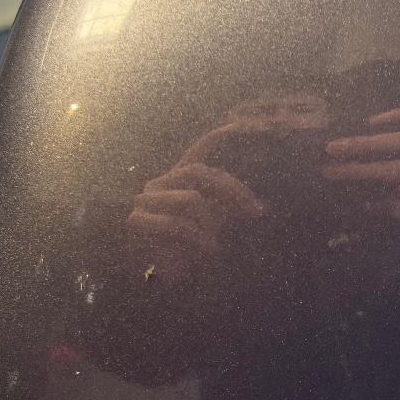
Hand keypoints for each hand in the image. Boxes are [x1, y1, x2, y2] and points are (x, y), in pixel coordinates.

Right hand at [125, 128, 264, 284]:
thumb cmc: (191, 244)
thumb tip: (262, 207)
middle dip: (230, 189)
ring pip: (189, 199)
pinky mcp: (137, 220)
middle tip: (253, 209)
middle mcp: (160, 183)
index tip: (235, 127)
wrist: (167, 272)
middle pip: (198, 171)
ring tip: (215, 244)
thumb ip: (231, 208)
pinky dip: (196, 237)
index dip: (213, 140)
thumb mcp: (215, 221)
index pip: (195, 154)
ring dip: (209, 224)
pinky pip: (175, 223)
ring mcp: (146, 199)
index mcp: (178, 179)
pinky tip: (206, 249)